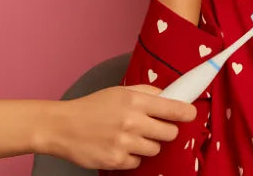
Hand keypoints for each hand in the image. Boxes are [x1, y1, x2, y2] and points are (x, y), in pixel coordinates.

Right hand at [39, 85, 195, 169]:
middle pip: (170, 133)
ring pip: (155, 149)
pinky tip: (119, 147)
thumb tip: (171, 96)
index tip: (190, 114)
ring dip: (148, 144)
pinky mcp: (116, 160)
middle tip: (155, 127)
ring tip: (131, 136)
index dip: (187, 112)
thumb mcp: (121, 91)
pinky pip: (138, 162)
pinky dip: (132, 156)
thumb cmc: (93, 106)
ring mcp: (124, 143)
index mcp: (136, 101)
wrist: (61, 126)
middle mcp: (133, 122)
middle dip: (166, 130)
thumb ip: (147, 92)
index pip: (174, 108)